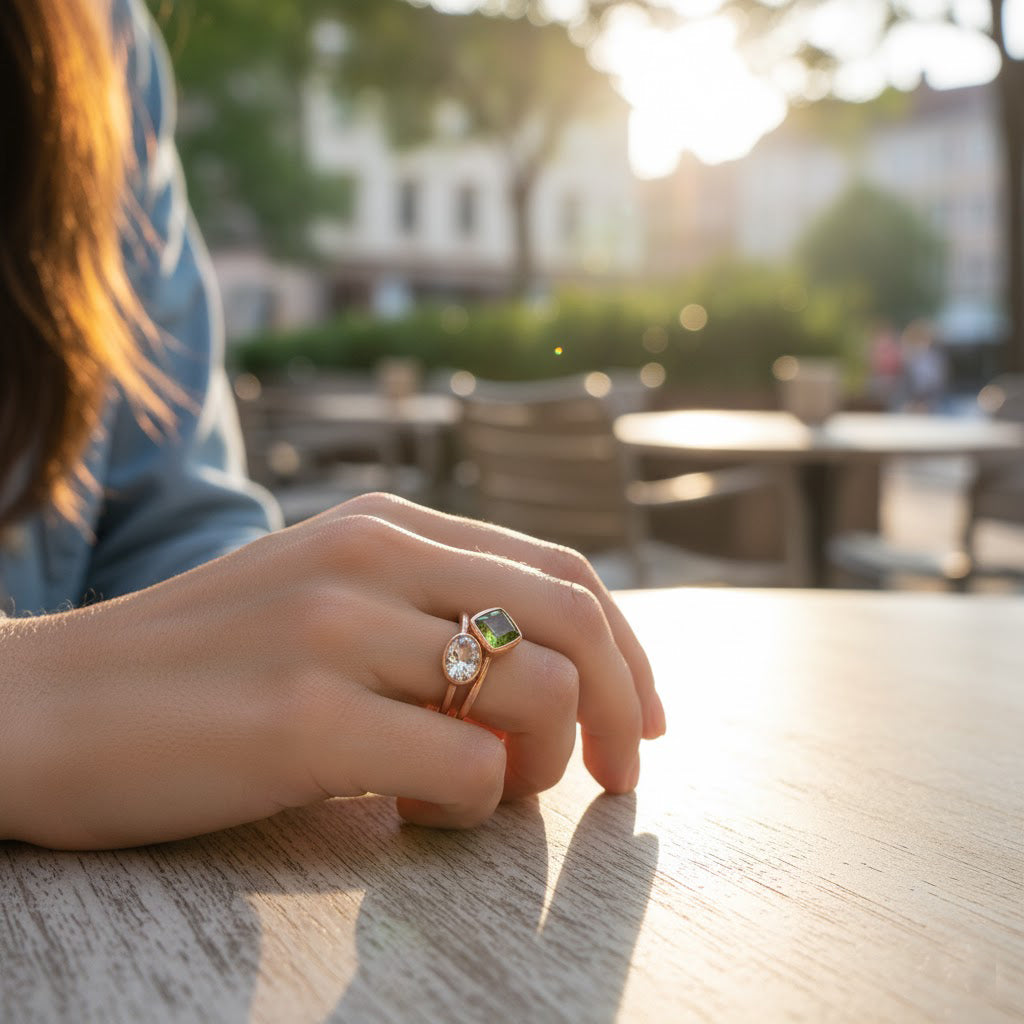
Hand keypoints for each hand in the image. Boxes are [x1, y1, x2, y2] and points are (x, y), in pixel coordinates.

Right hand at [1, 493, 664, 848]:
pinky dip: (473, 805)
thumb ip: (424, 611)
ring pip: (538, 694)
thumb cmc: (198, 667)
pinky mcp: (303, 717)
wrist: (42, 705)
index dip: (627, 649)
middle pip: (575, 622)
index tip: (642, 720)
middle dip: (621, 709)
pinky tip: (413, 813)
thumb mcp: (323, 598)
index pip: (563, 571)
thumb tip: (546, 675)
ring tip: (474, 791)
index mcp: (387, 523)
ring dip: (538, 766)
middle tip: (613, 778)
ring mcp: (338, 628)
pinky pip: (470, 767)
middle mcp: (373, 554)